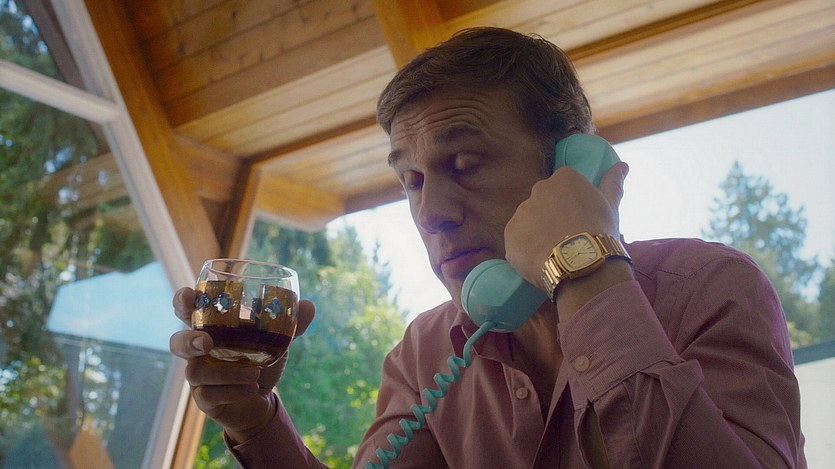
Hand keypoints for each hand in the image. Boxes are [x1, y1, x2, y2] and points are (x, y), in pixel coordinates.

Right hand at [169, 287, 315, 442]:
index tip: (190, 296)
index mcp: (211, 328)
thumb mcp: (277, 341)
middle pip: (177, 342)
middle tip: (207, 342)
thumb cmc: (260, 360)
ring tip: (254, 373)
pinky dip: (233, 390)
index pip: (187, 310)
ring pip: (195, 372)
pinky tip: (252, 387)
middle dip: (188, 340)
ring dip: (226, 372)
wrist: (260, 399)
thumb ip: (291, 324)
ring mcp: (198, 376)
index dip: (183, 301)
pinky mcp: (204, 398)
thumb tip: (308, 306)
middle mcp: (199, 350)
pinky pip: (209, 394)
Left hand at [504, 162, 630, 316]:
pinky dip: (526, 248)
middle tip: (567, 238)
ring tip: (554, 251)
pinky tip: (540, 259)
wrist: (581, 262)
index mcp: (564, 178)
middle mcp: (538, 189)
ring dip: (537, 233)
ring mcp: (522, 211)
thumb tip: (622, 165)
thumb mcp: (610, 205)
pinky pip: (517, 239)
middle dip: (552, 217)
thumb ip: (612, 182)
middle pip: (544, 203)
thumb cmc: (600, 231)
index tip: (578, 221)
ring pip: (529, 221)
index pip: (564, 188)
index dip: (571, 206)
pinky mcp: (509, 233)